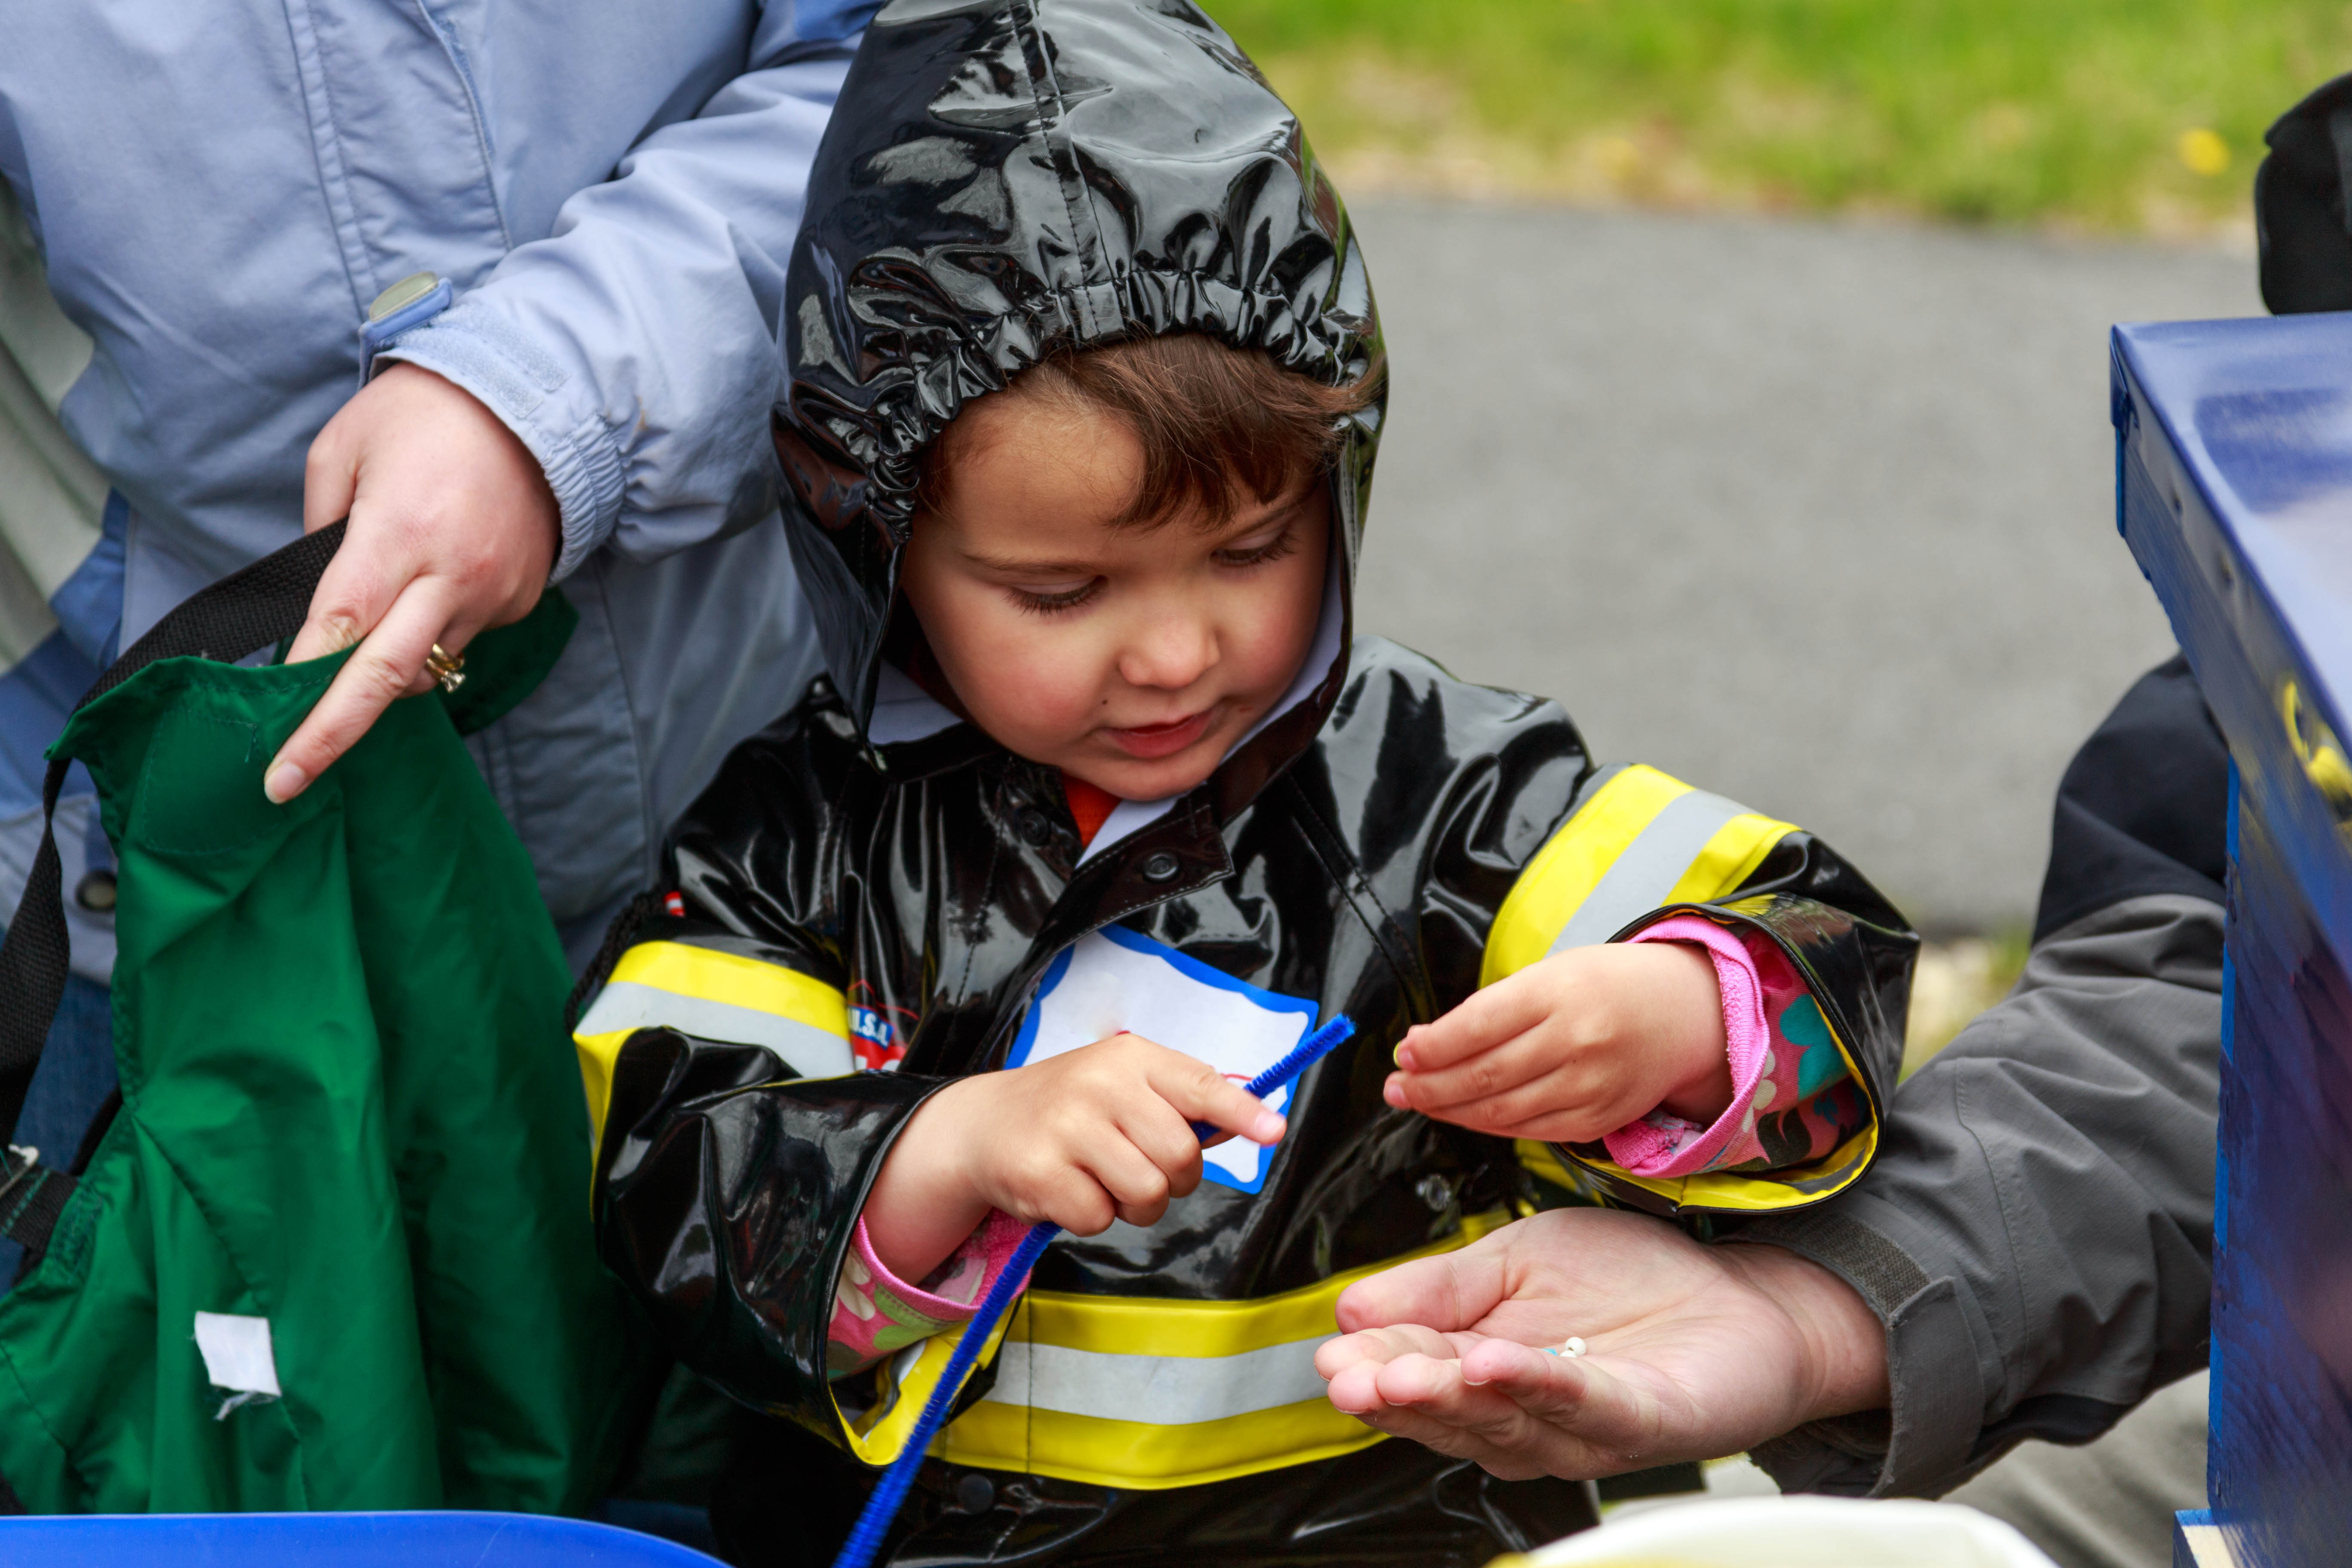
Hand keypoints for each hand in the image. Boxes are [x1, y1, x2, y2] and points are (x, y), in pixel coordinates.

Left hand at [265, 364, 560, 802]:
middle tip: (284, 784)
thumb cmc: (426, 415)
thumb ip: (320, 528)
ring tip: (384, 610)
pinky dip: (435, 625)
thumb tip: (318, 599)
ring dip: (387, 663)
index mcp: (400, 531)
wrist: (537, 403)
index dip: (304, 681)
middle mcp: (451, 573)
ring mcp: (494, 593)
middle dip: (330, 735)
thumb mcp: (342, 449)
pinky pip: (464, 636)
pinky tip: (439, 575)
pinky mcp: (522, 600)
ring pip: (426, 663)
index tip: (271, 734)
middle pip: (386, 677)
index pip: (342, 625)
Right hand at [861, 1033, 1286, 1283]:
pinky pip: (1100, 1218)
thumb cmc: (1073, 1109)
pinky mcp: (1040, 1173)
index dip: (1241, 1111)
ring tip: (1106, 1181)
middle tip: (1144, 1169)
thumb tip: (1253, 1123)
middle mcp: (1100, 1086)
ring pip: (1146, 1192)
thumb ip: (1183, 1105)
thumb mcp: (1126, 1086)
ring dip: (1136, 1203)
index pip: (1199, 1085)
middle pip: (1180, 1155)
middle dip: (1175, 1178)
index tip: (1274, 1131)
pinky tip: (1071, 1190)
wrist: (984, 1124)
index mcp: (1132, 1060)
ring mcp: (1067, 1128)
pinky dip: (1093, 1216)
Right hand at [1314, 1208, 1887, 1479]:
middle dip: (1395, 1392)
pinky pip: (1583, 1408)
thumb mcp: (1516, 1258)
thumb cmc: (1629, 1279)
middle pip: (1447, 1410)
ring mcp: (1581, 1426)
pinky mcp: (1641, 1421)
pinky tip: (1498, 1363)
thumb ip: (1439, 1284)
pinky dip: (1537, 1388)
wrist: (1738, 1292)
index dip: (1369, 1364)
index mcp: (1482, 1364)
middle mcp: (1524, 1410)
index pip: (1410, 1370)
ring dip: (1449, 1396)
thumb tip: (1354, 1304)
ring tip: (1407, 1371)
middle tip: (1351, 1377)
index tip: (1333, 1351)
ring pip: (1503, 1422)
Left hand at [1383, 942, 1731, 1141]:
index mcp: (1559, 993)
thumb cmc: (1607, 987)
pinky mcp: (1597, 1119)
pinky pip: (1530, 1130)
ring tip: (1417, 1101)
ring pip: (1501, 1111)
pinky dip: (1490, 1126)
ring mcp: (1589, 1086)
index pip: (1478, 1026)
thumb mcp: (1551, 974)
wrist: (1683, 1015)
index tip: (1404, 1053)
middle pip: (1484, 1074)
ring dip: (1450, 1110)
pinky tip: (1464, 1115)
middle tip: (1396, 1087)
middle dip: (1429, 1085)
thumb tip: (1427, 1043)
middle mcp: (1575, 1042)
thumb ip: (1493, 1008)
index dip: (1433, 1047)